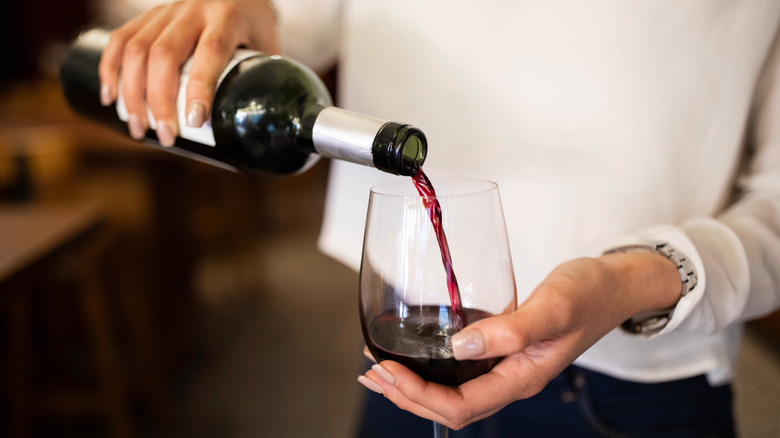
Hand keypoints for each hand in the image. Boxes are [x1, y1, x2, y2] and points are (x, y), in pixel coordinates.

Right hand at [98, 0, 278, 145]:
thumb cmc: (256, 27)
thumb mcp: (267, 48)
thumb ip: (262, 81)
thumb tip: (259, 128)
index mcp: (228, 16)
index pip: (211, 50)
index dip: (200, 87)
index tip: (195, 122)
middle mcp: (194, 8)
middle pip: (164, 54)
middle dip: (159, 101)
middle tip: (165, 136)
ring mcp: (168, 10)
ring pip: (137, 49)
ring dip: (132, 93)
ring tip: (138, 128)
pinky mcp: (150, 15)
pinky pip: (120, 38)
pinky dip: (111, 69)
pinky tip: (111, 97)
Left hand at [358, 252, 681, 429]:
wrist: (615, 285)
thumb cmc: (589, 294)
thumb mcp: (554, 307)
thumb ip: (512, 329)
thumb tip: (460, 347)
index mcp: (521, 378)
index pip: (459, 406)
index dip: (418, 395)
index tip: (387, 370)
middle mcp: (510, 379)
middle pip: (449, 408)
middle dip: (405, 395)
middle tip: (370, 371)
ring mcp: (506, 367)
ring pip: (451, 392)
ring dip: (412, 384)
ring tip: (378, 368)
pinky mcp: (503, 350)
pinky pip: (459, 371)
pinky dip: (429, 366)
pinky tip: (413, 352)